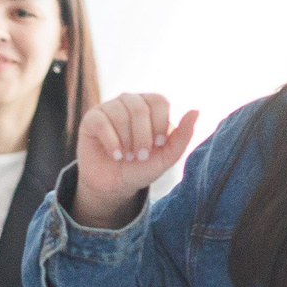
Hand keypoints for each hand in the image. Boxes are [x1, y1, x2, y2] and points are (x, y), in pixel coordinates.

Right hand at [73, 93, 197, 228]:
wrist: (115, 185)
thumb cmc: (142, 167)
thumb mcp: (167, 156)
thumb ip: (183, 135)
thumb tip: (196, 111)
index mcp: (150, 105)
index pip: (159, 101)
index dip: (159, 123)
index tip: (158, 144)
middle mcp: (129, 101)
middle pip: (139, 107)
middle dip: (143, 136)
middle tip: (141, 155)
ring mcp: (108, 108)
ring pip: (120, 115)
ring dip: (127, 141)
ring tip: (127, 156)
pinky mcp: (91, 119)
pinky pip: (102, 123)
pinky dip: (112, 142)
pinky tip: (115, 155)